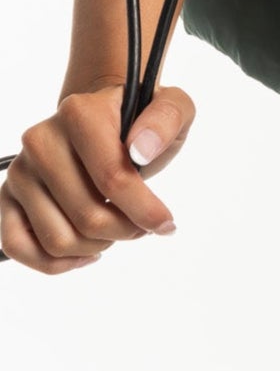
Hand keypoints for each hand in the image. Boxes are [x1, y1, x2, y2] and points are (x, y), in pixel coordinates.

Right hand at [0, 79, 192, 272]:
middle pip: (86, 215)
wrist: (104, 118)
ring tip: (117, 230)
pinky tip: (87, 252)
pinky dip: (56, 263)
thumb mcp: (173, 107)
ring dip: (97, 246)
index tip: (166, 224)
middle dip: (124, 230)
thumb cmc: (139, 119)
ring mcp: (21, 171)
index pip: (112, 178)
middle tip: (142, 226)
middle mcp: (40, 140)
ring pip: (57, 239)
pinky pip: (18, 247)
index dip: (144, 210)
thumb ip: (166, 119)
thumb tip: (141, 150)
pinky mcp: (8, 197)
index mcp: (79, 113)